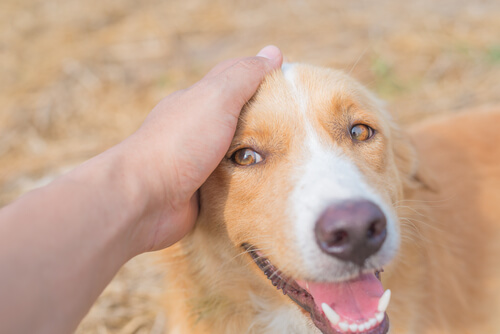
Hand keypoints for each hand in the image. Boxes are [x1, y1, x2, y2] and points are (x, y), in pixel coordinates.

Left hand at [122, 45, 282, 252]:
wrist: (145, 198)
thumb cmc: (180, 142)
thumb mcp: (216, 98)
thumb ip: (243, 76)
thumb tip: (273, 51)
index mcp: (197, 102)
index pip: (234, 80)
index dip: (262, 77)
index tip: (294, 83)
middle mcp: (197, 130)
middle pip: (240, 119)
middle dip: (268, 121)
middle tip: (304, 124)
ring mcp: (199, 163)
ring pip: (240, 155)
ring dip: (261, 156)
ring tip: (297, 156)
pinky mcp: (204, 193)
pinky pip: (235, 184)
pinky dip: (251, 183)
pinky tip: (274, 183)